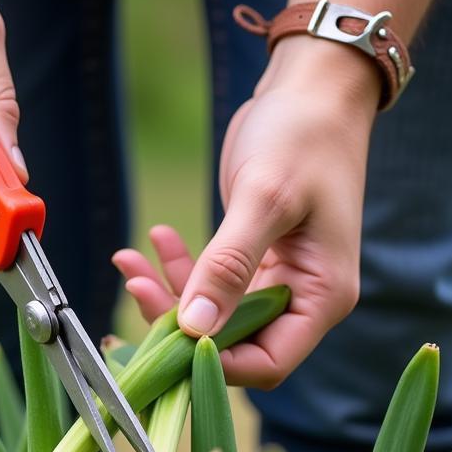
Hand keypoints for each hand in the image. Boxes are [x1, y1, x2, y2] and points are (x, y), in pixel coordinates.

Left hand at [114, 38, 376, 387]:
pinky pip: (212, 282)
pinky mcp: (256, 261)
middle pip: (234, 343)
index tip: (168, 336)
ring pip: (215, 315)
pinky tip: (154, 237)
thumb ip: (229, 266)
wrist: (313, 87)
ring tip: (129, 259)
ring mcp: (278, 281)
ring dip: (170, 293)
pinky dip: (180, 266)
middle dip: (180, 324)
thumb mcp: (263, 198)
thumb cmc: (303, 135)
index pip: (267, 364)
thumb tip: (194, 328)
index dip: (214, 362)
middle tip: (134, 286)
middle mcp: (303, 299)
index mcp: (322, 296)